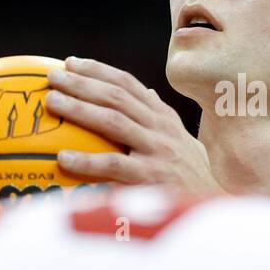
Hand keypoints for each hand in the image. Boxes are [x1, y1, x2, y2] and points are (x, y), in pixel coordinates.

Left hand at [45, 56, 222, 195]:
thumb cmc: (191, 174)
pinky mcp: (152, 179)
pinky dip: (86, 161)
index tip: (71, 62)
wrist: (217, 207)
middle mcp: (161, 129)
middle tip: (53, 77)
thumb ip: (159, 118)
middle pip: (116, 97)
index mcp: (163, 117)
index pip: (128, 84)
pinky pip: (114, 166)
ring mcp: (157, 151)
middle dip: (82, 83)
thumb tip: (145, 91)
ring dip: (80, 109)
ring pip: (114, 121)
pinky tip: (62, 158)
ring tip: (52, 102)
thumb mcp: (180, 141)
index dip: (99, 70)